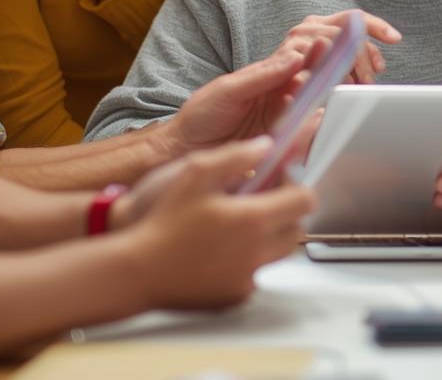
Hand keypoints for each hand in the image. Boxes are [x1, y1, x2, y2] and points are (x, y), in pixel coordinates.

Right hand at [121, 137, 315, 308]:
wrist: (137, 271)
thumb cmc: (162, 222)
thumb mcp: (194, 173)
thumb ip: (235, 156)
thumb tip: (265, 146)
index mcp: (252, 219)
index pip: (304, 201)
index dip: (297, 185)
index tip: (280, 180)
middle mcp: (257, 252)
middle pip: (297, 229)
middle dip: (286, 212)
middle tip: (261, 201)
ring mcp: (247, 278)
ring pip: (279, 253)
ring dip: (269, 236)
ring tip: (238, 224)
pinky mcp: (235, 296)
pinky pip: (255, 273)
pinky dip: (247, 260)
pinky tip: (220, 249)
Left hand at [166, 44, 327, 157]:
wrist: (183, 150)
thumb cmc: (200, 116)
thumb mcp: (229, 89)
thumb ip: (262, 75)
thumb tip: (294, 58)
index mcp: (266, 77)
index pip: (298, 60)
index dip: (315, 51)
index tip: (327, 43)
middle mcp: (278, 97)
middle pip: (311, 81)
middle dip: (322, 70)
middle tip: (330, 63)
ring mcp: (280, 120)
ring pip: (310, 106)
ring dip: (314, 96)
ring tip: (310, 86)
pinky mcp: (279, 142)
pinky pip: (301, 132)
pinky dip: (307, 124)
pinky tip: (306, 116)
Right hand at [272, 10, 400, 81]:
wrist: (263, 103)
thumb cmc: (299, 85)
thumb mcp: (331, 71)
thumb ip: (352, 63)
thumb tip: (377, 68)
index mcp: (321, 25)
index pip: (355, 18)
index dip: (377, 26)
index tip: (396, 39)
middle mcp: (308, 28)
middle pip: (349, 30)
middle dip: (364, 56)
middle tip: (371, 79)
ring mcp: (296, 40)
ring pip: (336, 44)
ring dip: (349, 68)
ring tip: (353, 87)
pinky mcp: (286, 56)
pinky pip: (317, 62)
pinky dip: (330, 75)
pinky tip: (335, 87)